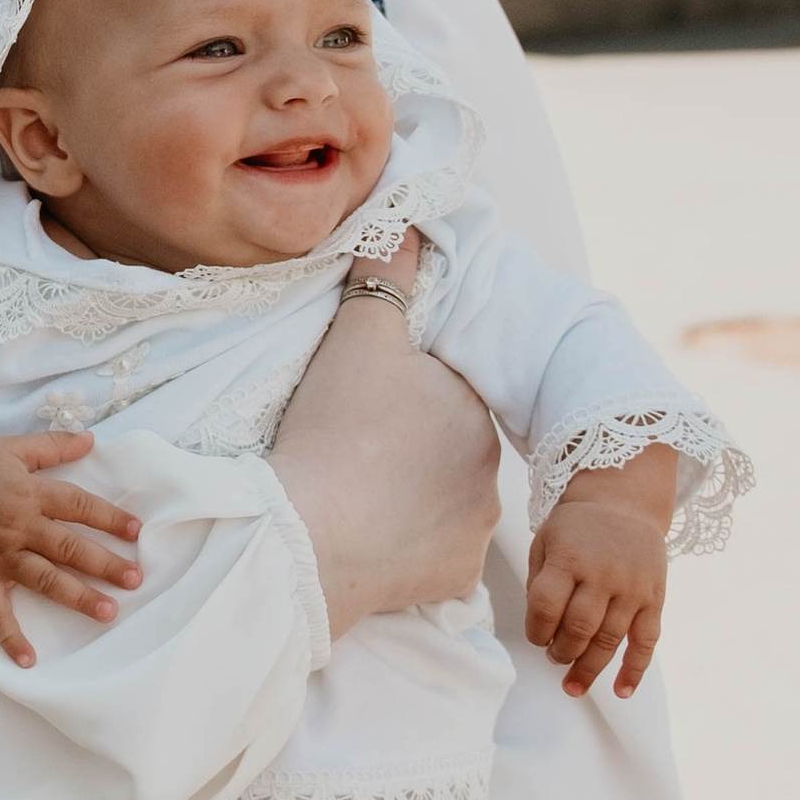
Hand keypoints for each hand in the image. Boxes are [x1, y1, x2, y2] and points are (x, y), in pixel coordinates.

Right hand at [0, 432, 144, 668]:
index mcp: (29, 494)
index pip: (78, 506)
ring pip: (44, 579)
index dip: (109, 518)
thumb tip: (91, 439)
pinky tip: (28, 660)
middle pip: (68, 547)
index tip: (136, 531)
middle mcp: (18, 527)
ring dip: (76, 596)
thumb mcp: (11, 449)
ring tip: (107, 612)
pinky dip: (9, 637)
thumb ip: (51, 445)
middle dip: (104, 563)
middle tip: (135, 579)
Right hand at [269, 293, 500, 631]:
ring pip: (443, 505)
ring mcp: (475, 532)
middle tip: (352, 450)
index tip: (358, 407)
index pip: (441, 394)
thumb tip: (407, 222)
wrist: (309, 535)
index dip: (399, 396)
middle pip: (446, 450)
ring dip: (411, 501)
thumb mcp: (357, 334)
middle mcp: (490, 472)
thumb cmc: (335, 428)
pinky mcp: (454, 577)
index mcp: (473, 410)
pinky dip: (407, 549)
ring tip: (355, 497)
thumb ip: (386, 274)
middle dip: (411, 449)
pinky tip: (371, 539)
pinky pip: (433, 556)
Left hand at [524, 447, 677, 697]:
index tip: (536, 637)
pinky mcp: (654, 598)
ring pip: (610, 640)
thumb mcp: (546, 541)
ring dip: (589, 668)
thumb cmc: (576, 527)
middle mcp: (603, 573)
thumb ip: (540, 582)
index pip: (547, 607)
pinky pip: (647, 641)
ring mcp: (633, 587)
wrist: (624, 502)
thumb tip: (541, 628)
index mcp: (569, 557)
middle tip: (554, 657)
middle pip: (579, 628)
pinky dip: (634, 670)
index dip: (536, 631)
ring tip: (573, 685)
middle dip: (562, 652)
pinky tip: (620, 691)